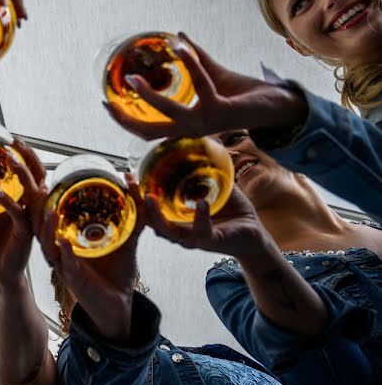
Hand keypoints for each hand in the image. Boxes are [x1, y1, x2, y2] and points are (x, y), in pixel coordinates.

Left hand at [0, 138, 44, 285]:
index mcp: (25, 200)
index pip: (31, 171)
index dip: (25, 153)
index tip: (12, 137)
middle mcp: (32, 207)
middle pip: (39, 174)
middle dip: (28, 156)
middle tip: (15, 141)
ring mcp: (31, 220)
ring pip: (34, 192)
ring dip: (22, 174)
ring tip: (9, 159)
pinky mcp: (25, 235)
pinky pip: (19, 215)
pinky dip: (8, 202)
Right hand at [35, 175, 146, 343]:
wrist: (121, 304)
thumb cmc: (117, 271)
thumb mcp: (127, 238)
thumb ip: (135, 214)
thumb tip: (135, 183)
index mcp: (69, 239)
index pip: (50, 215)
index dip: (43, 198)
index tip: (44, 179)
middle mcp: (61, 251)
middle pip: (40, 227)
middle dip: (37, 209)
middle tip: (40, 188)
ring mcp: (65, 265)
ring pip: (47, 245)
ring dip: (47, 229)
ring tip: (50, 212)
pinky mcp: (73, 280)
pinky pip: (65, 265)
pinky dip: (65, 254)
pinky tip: (63, 243)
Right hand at [104, 34, 307, 139]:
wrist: (279, 105)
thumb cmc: (245, 93)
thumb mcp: (214, 74)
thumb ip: (196, 58)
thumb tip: (177, 36)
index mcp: (188, 125)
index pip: (148, 130)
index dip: (125, 121)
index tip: (107, 104)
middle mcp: (194, 129)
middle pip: (150, 131)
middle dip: (126, 119)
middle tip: (108, 100)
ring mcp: (207, 123)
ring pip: (170, 113)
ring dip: (150, 96)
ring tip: (135, 76)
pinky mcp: (223, 111)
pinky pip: (201, 85)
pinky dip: (191, 63)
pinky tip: (180, 46)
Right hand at [140, 180, 268, 257]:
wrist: (255, 233)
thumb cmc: (233, 211)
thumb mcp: (219, 186)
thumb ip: (209, 170)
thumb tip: (207, 141)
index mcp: (178, 217)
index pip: (152, 207)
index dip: (137, 193)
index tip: (128, 175)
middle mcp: (181, 230)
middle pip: (151, 221)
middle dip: (138, 204)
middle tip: (132, 185)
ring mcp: (194, 238)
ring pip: (168, 232)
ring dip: (157, 216)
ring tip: (150, 197)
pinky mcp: (211, 242)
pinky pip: (201, 232)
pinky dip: (200, 218)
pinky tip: (201, 202)